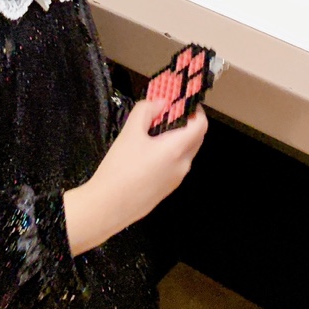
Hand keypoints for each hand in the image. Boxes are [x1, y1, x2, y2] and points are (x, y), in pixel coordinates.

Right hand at [62, 96, 207, 254]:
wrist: (107, 207)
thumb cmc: (120, 167)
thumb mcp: (130, 132)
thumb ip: (146, 110)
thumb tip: (161, 103)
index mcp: (178, 149)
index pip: (201, 124)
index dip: (194, 110)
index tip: (180, 101)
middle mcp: (183, 165)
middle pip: (196, 138)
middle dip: (186, 123)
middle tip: (166, 113)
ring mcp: (176, 180)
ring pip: (185, 153)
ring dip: (177, 138)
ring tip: (153, 132)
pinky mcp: (166, 190)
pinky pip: (175, 165)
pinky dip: (170, 153)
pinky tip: (147, 153)